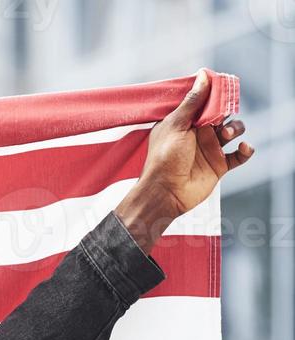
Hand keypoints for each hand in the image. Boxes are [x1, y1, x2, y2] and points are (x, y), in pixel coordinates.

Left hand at [115, 69, 254, 252]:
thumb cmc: (163, 159)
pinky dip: (246, 150)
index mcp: (185, 123)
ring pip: (233, 131)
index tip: (224, 87)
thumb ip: (191, 103)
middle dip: (227, 111)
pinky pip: (239, 155)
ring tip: (227, 133)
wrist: (164, 193)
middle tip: (223, 114)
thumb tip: (203, 76)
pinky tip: (243, 148)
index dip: (215, 95)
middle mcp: (198, 134)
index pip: (205, 103)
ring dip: (236, 128)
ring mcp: (210, 149)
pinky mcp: (219, 165)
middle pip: (222, 115)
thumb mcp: (175, 126)